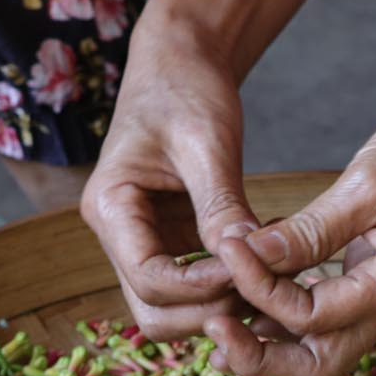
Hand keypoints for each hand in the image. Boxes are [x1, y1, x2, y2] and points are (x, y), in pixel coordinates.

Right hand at [80, 26, 259, 340]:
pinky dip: (225, 288)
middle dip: (207, 311)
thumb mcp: (206, 143)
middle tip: (262, 289)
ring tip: (266, 278)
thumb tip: (246, 260)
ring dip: (217, 307)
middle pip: (153, 312)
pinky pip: (193, 288)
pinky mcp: (170, 243)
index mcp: (109, 207)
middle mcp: (117, 234)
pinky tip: (262, 263)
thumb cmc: (186, 89)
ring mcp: (142, 243)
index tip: (247, 274)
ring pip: (171, 310)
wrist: (180, 63)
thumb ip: (221, 205)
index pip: (148, 279)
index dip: (199, 288)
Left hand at [205, 96, 375, 375]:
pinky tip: (248, 291)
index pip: (312, 317)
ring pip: (318, 349)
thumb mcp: (368, 182)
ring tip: (218, 316)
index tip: (226, 248)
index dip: (260, 290)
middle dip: (261, 360)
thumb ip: (310, 229)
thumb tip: (250, 256)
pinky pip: (324, 319)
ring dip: (268, 343)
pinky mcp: (373, 284)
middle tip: (211, 330)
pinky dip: (284, 315)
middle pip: (318, 366)